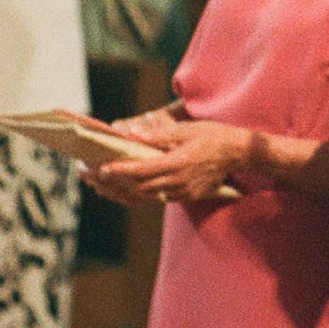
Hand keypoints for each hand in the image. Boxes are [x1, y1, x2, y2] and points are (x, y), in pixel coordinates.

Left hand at [85, 117, 253, 203]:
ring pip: (145, 196)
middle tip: (89, 175)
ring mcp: (182, 192)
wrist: (238, 154)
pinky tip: (125, 188)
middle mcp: (177, 182)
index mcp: (177, 163)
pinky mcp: (186, 197)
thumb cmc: (212, 136)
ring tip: (100, 183)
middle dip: (113, 183)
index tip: (101, 169)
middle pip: (138, 187)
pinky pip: (157, 197)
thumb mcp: (186, 130)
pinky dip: (139, 193)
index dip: (120, 171)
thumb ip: (158, 135)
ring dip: (122, 190)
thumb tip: (132, 134)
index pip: (142, 170)